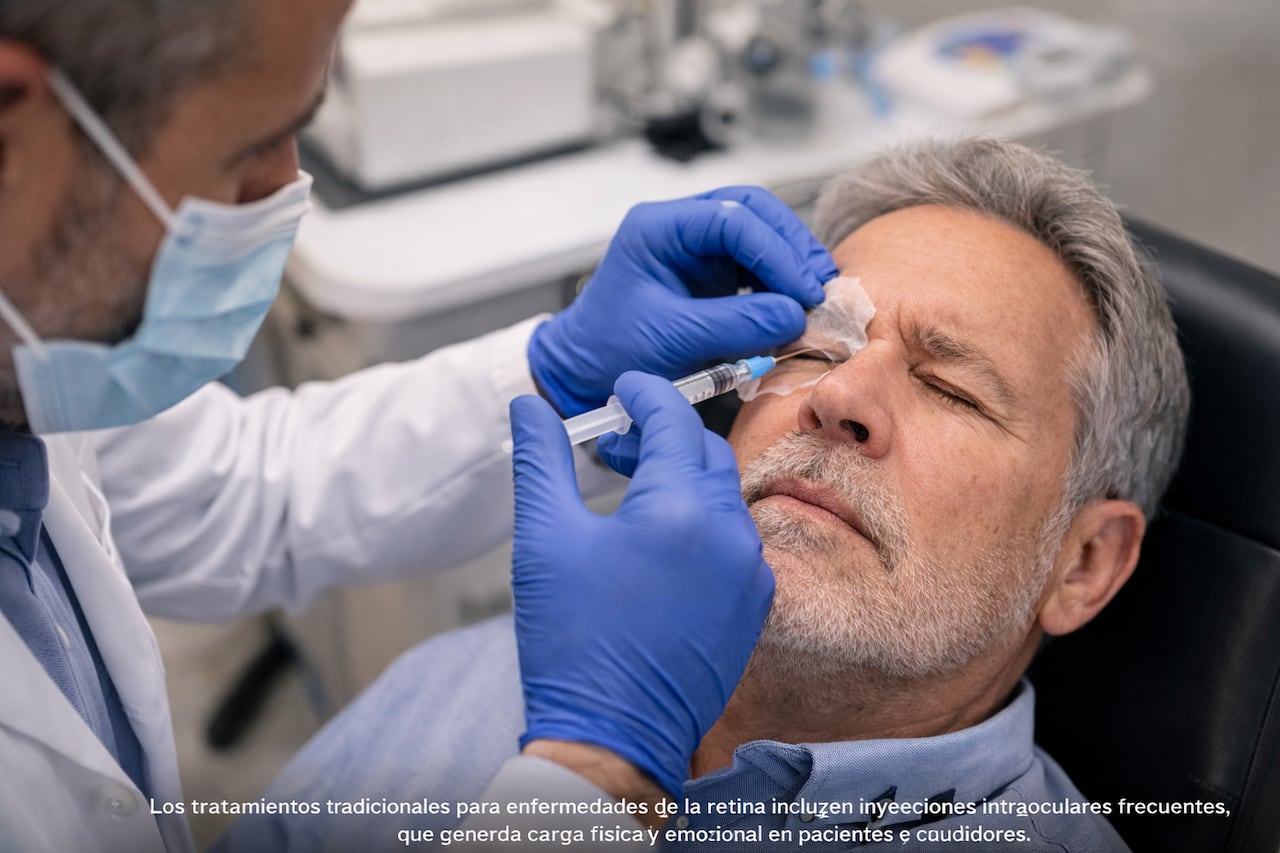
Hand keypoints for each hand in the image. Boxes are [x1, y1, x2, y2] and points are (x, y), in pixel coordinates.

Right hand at [509, 371, 774, 797]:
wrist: (611, 736)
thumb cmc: (572, 639)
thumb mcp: (545, 538)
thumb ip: (541, 459)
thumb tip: (529, 406)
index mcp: (681, 509)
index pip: (673, 419)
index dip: (644, 393)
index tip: (621, 387)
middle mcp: (730, 533)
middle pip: (703, 452)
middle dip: (661, 434)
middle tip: (615, 438)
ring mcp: (750, 572)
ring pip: (722, 494)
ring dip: (682, 477)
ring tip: (631, 488)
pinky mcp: (754, 604)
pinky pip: (734, 538)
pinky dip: (701, 520)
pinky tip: (659, 537)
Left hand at [528, 186, 836, 414]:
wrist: (585, 371)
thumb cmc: (611, 351)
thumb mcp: (673, 340)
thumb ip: (735, 324)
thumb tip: (795, 315)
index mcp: (658, 228)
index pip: (733, 219)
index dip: (776, 254)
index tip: (804, 292)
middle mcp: (680, 226)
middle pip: (753, 211)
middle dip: (791, 246)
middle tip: (819, 287)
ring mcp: (697, 246)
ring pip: (760, 233)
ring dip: (791, 262)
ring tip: (814, 298)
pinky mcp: (710, 272)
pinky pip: (755, 264)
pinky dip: (780, 282)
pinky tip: (795, 305)